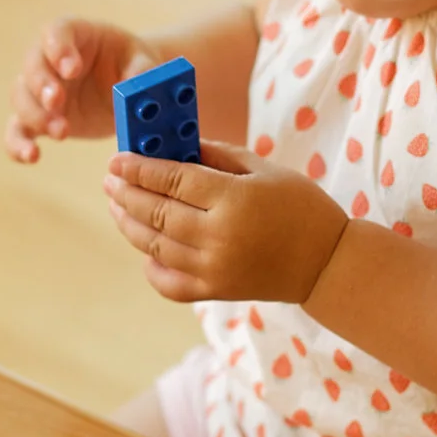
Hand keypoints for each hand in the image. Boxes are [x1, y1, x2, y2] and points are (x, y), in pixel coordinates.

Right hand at [5, 18, 161, 162]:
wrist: (125, 89)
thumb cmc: (131, 64)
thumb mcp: (142, 61)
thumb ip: (140, 70)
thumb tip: (137, 84)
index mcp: (74, 34)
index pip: (56, 32)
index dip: (58, 48)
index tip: (71, 69)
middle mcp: (48, 58)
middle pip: (32, 65)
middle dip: (41, 84)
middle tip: (57, 102)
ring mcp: (39, 89)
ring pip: (21, 97)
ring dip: (36, 115)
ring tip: (62, 133)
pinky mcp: (39, 118)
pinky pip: (17, 130)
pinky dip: (18, 144)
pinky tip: (31, 156)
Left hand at [103, 140, 348, 302]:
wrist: (326, 263)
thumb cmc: (300, 207)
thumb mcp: (264, 169)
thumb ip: (216, 155)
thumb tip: (172, 145)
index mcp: (234, 200)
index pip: (172, 180)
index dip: (139, 168)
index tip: (117, 159)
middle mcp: (219, 237)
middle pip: (157, 212)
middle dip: (126, 193)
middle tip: (109, 179)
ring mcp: (215, 269)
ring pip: (155, 247)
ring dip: (129, 224)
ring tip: (116, 206)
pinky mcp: (215, 292)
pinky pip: (168, 283)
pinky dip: (150, 266)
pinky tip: (144, 248)